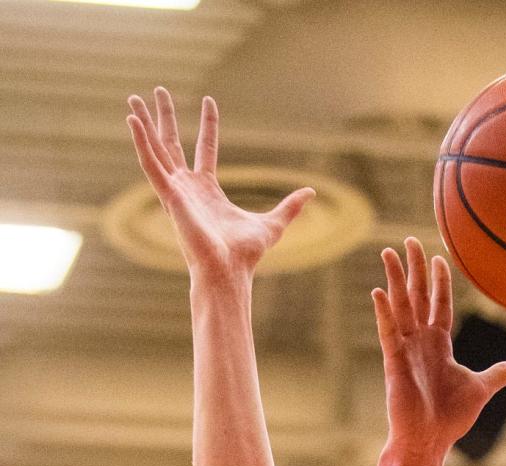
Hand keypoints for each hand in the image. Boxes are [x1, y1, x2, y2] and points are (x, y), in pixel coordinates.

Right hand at [126, 88, 313, 280]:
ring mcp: (176, 192)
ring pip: (156, 150)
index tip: (208, 101)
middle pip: (172, 145)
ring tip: (132, 99)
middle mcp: (188, 189)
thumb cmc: (245, 256)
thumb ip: (289, 207)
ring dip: (144, 125)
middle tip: (158, 91)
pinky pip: (150, 165)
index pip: (205, 149)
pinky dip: (140, 143)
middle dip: (164, 118)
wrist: (228, 271)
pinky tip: (131, 121)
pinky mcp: (169, 197)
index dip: (208, 125)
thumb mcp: (273, 224)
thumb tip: (311, 193)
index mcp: (208, 191)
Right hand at [373, 238, 505, 451]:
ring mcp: (406, 350)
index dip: (439, 281)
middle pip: (416, 296)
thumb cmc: (451, 418)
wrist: (430, 440)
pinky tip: (378, 291)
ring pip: (400, 306)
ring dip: (394, 279)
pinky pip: (388, 331)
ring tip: (387, 252)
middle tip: (408, 241)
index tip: (439, 257)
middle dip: (414, 269)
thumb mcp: (481, 389)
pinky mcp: (395, 362)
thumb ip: (499, 374)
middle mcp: (420, 342)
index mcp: (439, 345)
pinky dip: (383, 312)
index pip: (438, 305)